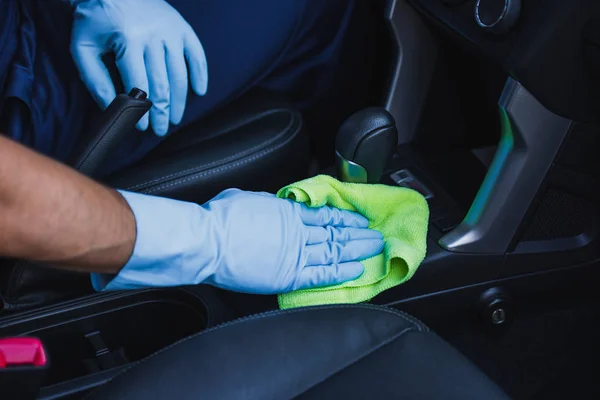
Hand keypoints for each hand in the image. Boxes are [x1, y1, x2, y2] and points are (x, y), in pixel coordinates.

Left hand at [70, 0, 207, 135]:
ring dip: (180, 101)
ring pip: (180, 74)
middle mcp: (154, 35)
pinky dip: (200, 75)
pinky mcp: (182, 28)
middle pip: (162, 83)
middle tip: (161, 130)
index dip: (142, 109)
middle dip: (162, 112)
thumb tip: (111, 107)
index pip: (139, 84)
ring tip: (176, 119)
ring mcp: (172, 31)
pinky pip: (197, 55)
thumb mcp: (83, 47)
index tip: (142, 127)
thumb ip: (94, 78)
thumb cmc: (95, 20)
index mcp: (128, 39)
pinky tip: (198, 92)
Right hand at [201, 190, 384, 293]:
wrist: (207, 241)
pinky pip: (322, 274)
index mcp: (288, 212)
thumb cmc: (220, 218)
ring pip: (334, 251)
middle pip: (336, 232)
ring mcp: (295, 254)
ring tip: (375, 250)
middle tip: (376, 235)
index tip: (359, 218)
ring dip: (357, 250)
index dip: (346, 216)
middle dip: (358, 234)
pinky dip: (341, 272)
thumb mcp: (249, 199)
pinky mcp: (289, 276)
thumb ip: (268, 204)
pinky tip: (357, 270)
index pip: (326, 214)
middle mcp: (297, 232)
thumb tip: (275, 205)